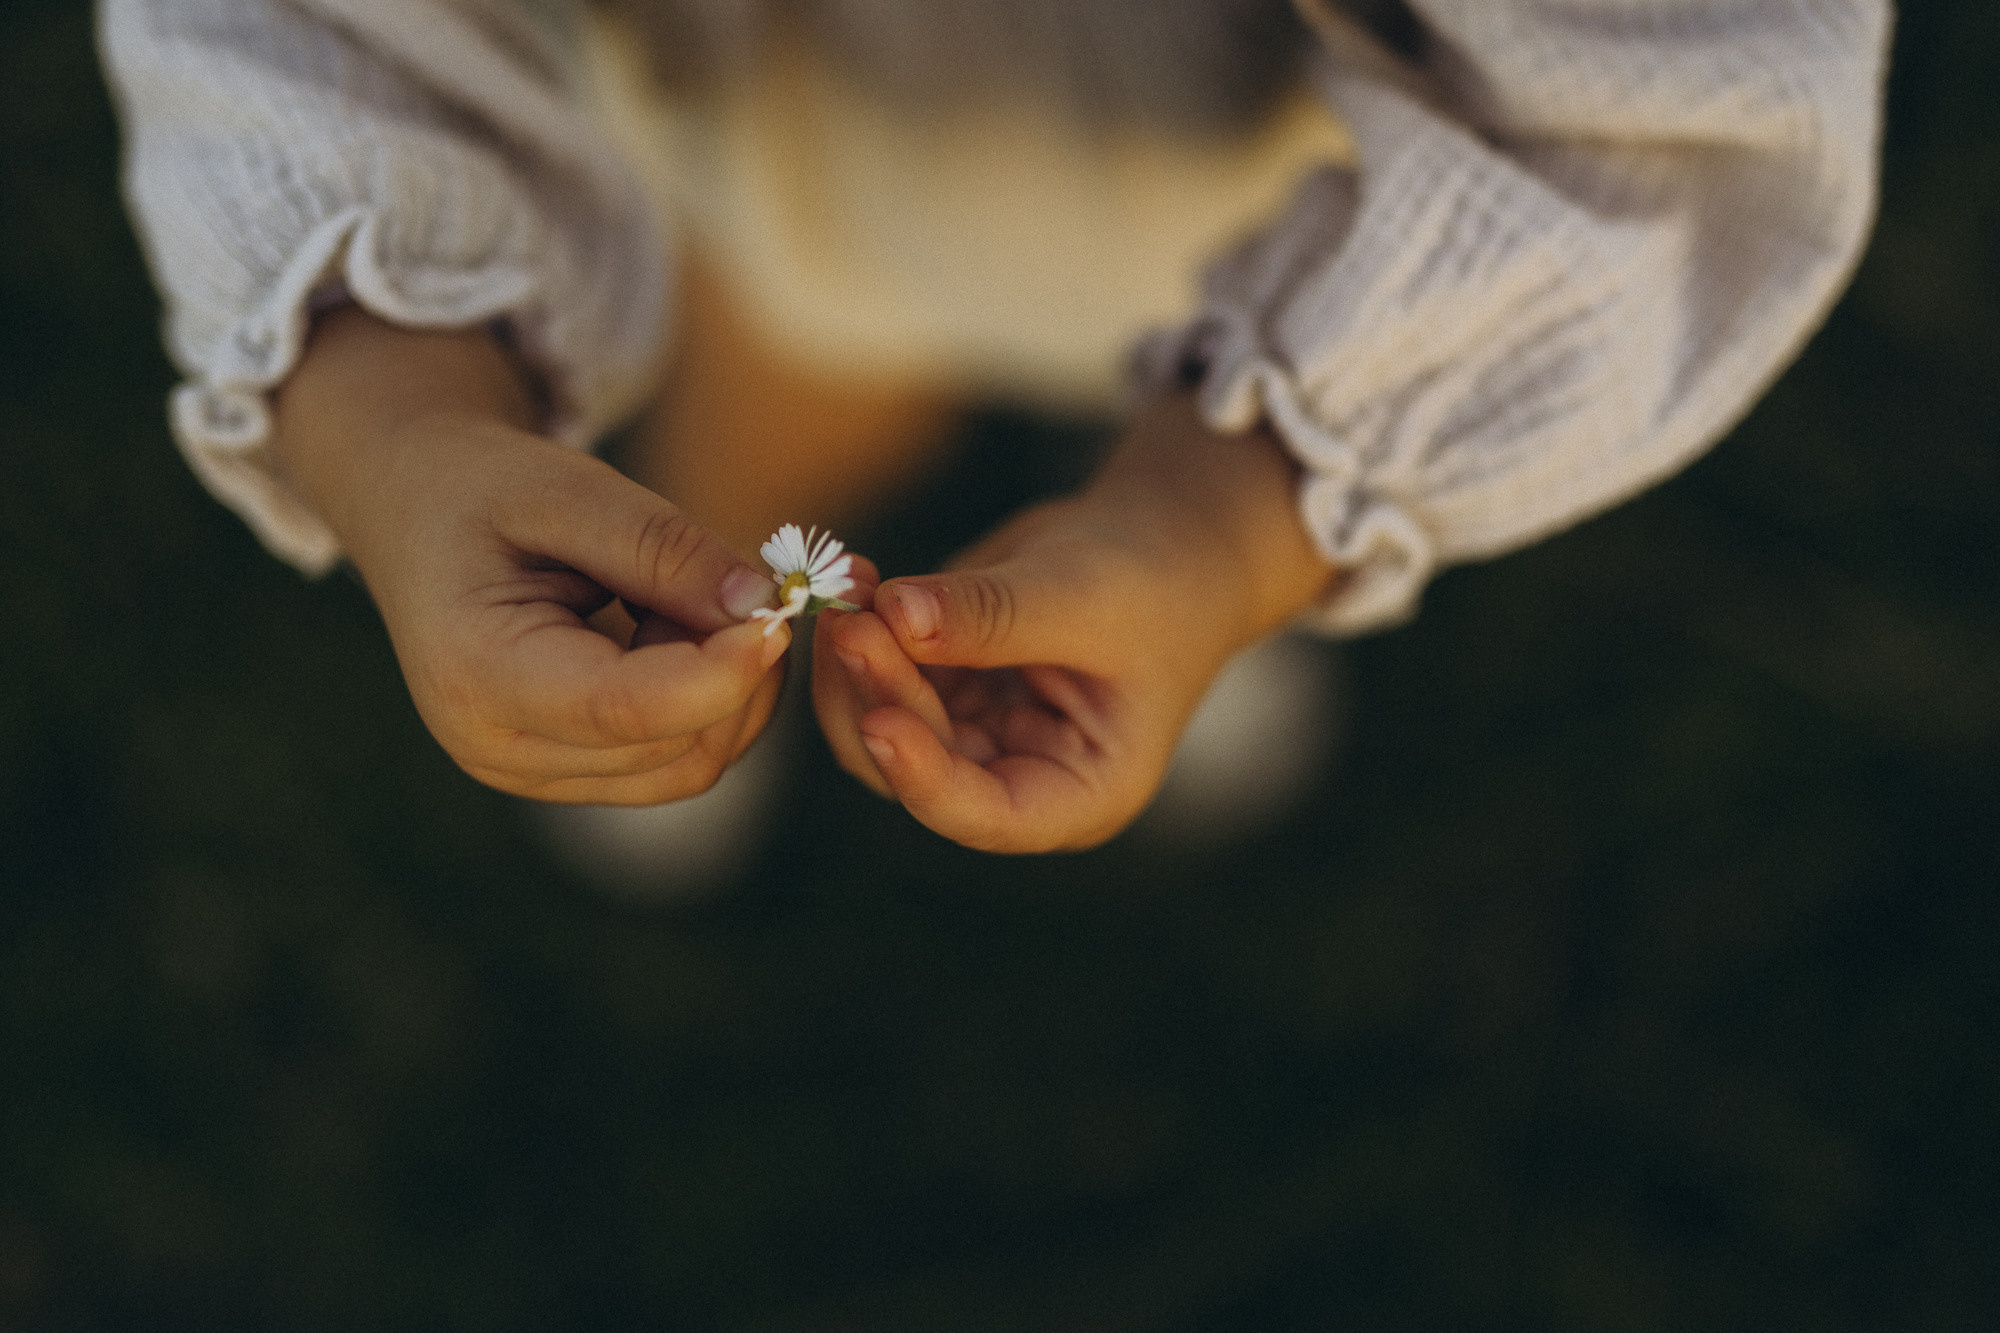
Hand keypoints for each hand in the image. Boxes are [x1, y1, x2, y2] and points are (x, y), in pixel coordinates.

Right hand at [273, 307, 805, 803]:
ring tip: (673, 593)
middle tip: (730, 574)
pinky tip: (672, 629)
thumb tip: (760, 603)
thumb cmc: (482, 487)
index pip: (622, 708)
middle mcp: (498, 747)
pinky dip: (710, 698)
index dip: (719, 671)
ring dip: (726, 684)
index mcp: (474, 673)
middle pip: (671, 743)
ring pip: (691, 761)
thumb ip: (662, 547)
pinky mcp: (572, 773)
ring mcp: (534, 774)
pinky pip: (679, 758)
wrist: (418, 512)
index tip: (779, 612)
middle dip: (731, 666)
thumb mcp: (566, 488)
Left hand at [813, 392, 1337, 850]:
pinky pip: (881, 680)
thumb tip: (893, 614)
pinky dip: (866, 633)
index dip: (925, 779)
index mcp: (1078, 794)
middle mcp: (1016, 780)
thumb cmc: (1151, 588)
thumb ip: (992, 614)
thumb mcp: (1084, 596)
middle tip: (850, 619)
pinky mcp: (944, 692)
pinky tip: (863, 581)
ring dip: (856, 665)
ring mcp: (974, 739)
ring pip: (880, 728)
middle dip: (879, 694)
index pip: (987, 814)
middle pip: (916, 769)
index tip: (879, 719)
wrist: (1160, 549)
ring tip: (852, 588)